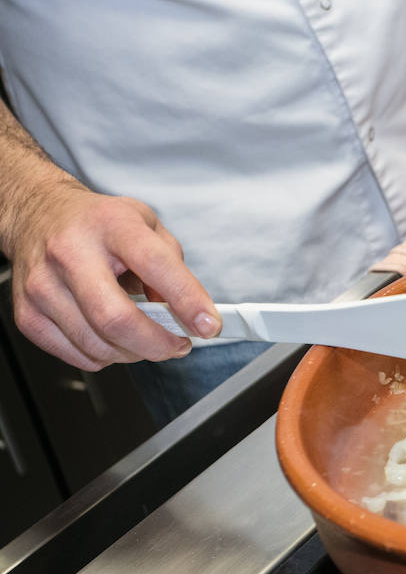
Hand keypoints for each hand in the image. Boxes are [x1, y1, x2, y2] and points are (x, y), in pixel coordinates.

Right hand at [3, 180, 220, 370]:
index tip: (209, 326)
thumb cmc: (98, 223)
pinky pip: (77, 356)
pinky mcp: (27, 314)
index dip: (188, 301)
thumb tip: (186, 312)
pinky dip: (105, 357)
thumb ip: (173, 266)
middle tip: (178, 344)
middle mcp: (70, 253)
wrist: (38, 216)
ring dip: (134, 353)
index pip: (155, 265)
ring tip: (146, 338)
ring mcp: (42, 285)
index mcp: (110, 225)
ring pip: (97, 345)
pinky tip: (112, 338)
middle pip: (116, 318)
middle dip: (158, 344)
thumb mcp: (146, 226)